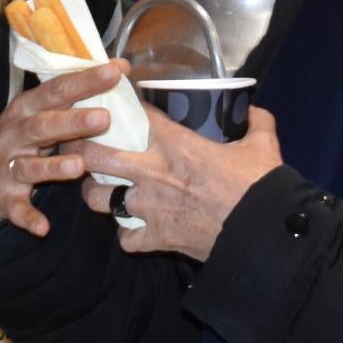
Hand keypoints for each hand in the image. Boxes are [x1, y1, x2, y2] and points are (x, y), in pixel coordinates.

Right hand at [0, 63, 123, 235]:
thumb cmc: (23, 138)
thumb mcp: (40, 113)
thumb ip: (72, 98)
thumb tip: (119, 71)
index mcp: (27, 108)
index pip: (57, 90)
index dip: (85, 80)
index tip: (116, 72)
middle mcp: (14, 134)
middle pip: (43, 125)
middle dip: (72, 122)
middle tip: (104, 117)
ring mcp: (8, 167)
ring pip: (30, 167)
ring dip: (53, 167)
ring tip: (78, 167)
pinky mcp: (4, 197)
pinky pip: (17, 209)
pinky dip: (29, 217)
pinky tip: (43, 227)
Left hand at [77, 108, 285, 261]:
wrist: (262, 232)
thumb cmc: (260, 185)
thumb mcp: (262, 145)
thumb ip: (256, 123)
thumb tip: (254, 111)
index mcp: (175, 144)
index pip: (135, 115)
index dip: (123, 106)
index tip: (118, 104)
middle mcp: (152, 172)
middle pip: (95, 156)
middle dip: (81, 149)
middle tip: (79, 146)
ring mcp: (149, 207)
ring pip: (98, 199)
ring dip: (96, 194)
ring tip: (100, 190)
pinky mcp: (156, 238)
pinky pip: (125, 238)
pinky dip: (127, 235)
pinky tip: (133, 230)